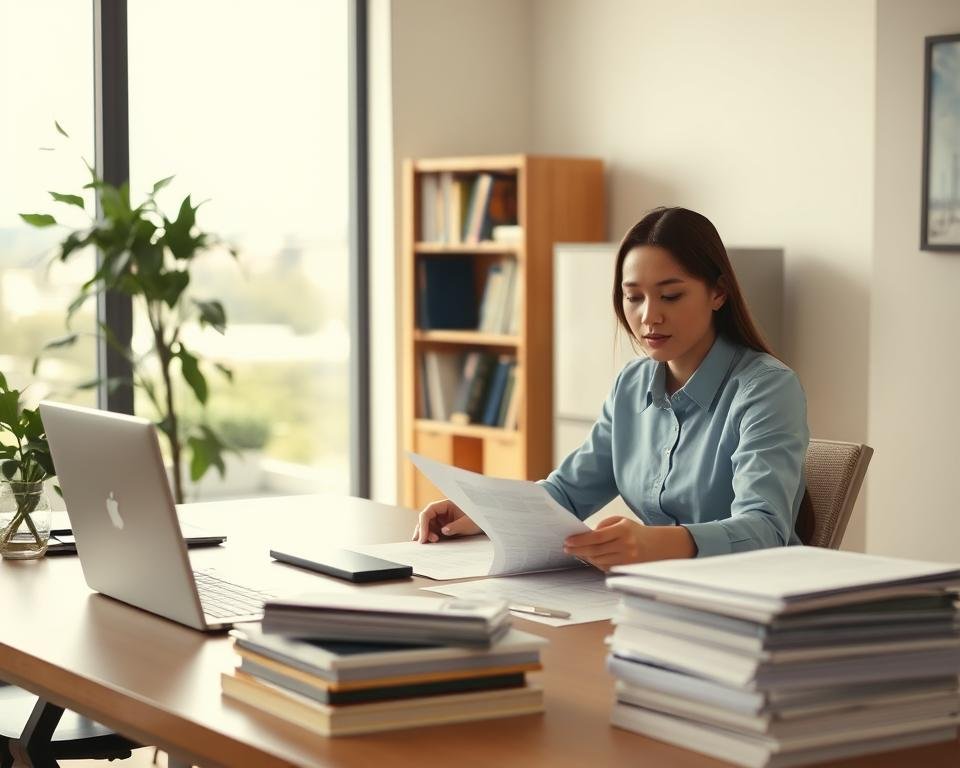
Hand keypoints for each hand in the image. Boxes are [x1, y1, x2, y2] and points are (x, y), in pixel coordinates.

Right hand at [411, 499, 481, 542]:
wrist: (483, 526)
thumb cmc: (477, 521)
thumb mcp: (468, 524)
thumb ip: (456, 527)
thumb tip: (444, 531)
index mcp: (446, 505)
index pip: (429, 511)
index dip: (423, 523)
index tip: (424, 536)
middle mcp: (442, 511)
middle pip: (425, 519)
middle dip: (422, 530)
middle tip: (424, 542)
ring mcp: (441, 520)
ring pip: (427, 526)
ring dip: (425, 535)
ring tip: (427, 544)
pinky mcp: (442, 528)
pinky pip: (432, 532)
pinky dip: (428, 538)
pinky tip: (427, 544)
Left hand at [563, 516, 695, 569]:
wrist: (658, 546)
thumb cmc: (635, 532)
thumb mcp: (621, 521)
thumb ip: (603, 525)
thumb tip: (586, 535)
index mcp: (623, 530)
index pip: (596, 537)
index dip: (580, 540)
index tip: (568, 541)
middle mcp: (626, 545)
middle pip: (595, 550)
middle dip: (578, 550)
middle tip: (567, 548)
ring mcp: (627, 559)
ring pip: (599, 561)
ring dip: (586, 557)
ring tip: (578, 552)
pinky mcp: (627, 568)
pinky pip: (606, 568)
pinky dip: (597, 563)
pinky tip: (592, 558)